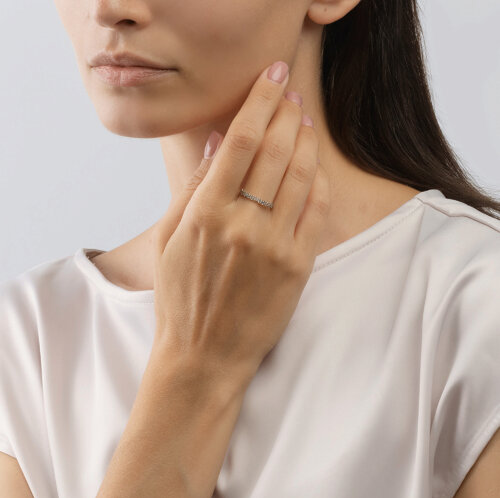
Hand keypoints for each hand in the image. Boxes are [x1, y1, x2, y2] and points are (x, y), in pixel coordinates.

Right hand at [151, 61, 330, 385]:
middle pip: (274, 152)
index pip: (239, 143)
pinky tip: (313, 164)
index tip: (272, 77)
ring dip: (304, 141)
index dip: (259, 103)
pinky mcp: (297, 267)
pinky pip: (314, 212)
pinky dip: (316, 182)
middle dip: (285, 113)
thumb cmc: (180, 298)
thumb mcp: (169, 240)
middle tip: (290, 93)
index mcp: (205, 215)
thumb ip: (193, 188)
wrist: (203, 356)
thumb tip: (216, 143)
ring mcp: (274, 246)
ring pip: (299, 177)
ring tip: (303, 120)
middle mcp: (242, 225)